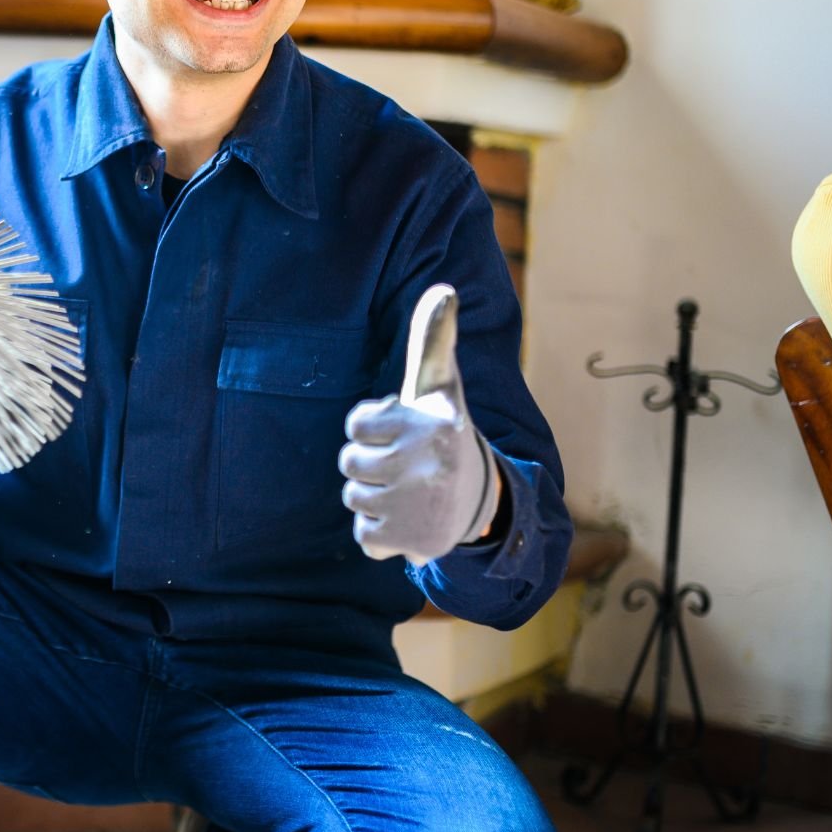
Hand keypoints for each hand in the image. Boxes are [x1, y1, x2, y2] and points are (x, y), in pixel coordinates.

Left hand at [338, 284, 502, 564]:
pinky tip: (407, 519)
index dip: (371, 429)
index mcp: (432, 423)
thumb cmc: (443, 432)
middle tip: (404, 465)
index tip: (400, 430)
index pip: (355, 426)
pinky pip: (364, 537)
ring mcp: (421, 505)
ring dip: (373, 497)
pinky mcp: (414, 542)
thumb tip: (444, 289)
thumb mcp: (439, 386)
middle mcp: (429, 463)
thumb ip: (433, 339)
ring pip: (353, 498)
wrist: (481, 500)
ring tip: (407, 490)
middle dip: (369, 464)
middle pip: (349, 463)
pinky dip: (379, 533)